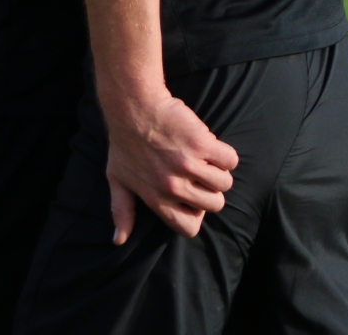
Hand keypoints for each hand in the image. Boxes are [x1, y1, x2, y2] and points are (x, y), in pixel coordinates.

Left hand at [104, 88, 238, 242]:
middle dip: (211, 191)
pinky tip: (211, 147)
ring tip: (205, 158)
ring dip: (220, 171)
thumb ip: (121, 211)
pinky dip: (225, 154)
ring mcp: (189, 166)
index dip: (195, 214)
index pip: (189, 228)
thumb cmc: (124, 142)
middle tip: (200, 174)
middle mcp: (173, 187)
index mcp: (156, 200)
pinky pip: (230, 160)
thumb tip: (118, 240)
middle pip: (214, 205)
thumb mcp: (117, 179)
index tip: (191, 197)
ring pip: (225, 183)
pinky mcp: (202, 144)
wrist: (133, 107)